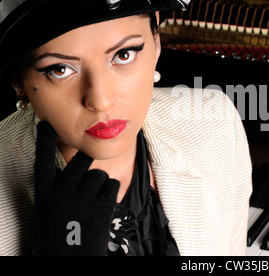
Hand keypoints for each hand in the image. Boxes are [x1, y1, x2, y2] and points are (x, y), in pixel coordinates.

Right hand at [33, 121, 119, 255]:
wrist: (70, 259)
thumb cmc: (59, 233)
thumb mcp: (48, 209)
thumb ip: (56, 187)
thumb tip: (69, 168)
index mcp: (44, 194)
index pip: (42, 160)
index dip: (44, 141)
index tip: (46, 124)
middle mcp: (61, 194)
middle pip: (81, 160)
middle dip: (87, 163)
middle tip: (86, 178)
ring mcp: (82, 200)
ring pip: (99, 174)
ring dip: (98, 184)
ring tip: (91, 202)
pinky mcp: (102, 207)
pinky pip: (111, 185)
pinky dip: (108, 194)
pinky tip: (100, 207)